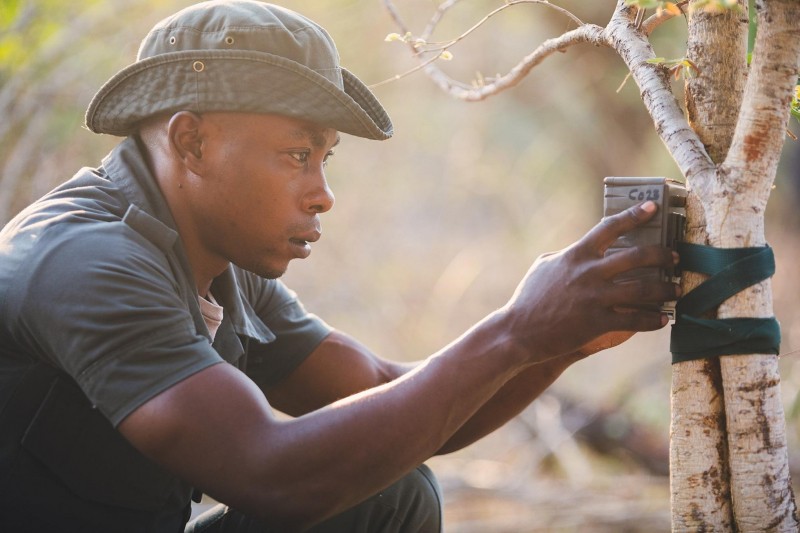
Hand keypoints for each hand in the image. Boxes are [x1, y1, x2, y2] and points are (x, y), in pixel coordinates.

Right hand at [503, 201, 678, 362]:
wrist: (518, 332)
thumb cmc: (528, 299)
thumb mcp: (543, 267)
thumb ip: (565, 255)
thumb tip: (579, 247)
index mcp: (576, 255)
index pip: (610, 227)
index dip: (634, 215)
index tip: (652, 208)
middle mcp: (588, 273)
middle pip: (637, 256)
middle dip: (662, 254)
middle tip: (675, 257)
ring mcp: (594, 298)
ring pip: (644, 289)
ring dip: (666, 288)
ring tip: (676, 289)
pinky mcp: (597, 322)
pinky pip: (635, 320)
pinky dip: (653, 320)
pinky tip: (662, 319)